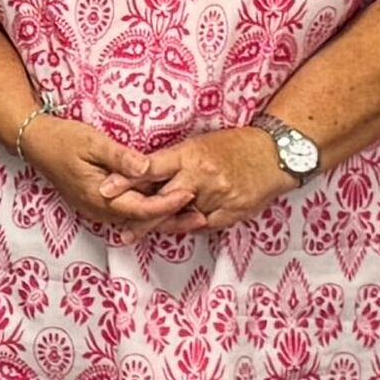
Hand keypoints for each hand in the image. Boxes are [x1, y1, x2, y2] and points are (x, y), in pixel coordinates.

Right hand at [13, 109, 193, 234]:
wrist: (35, 142)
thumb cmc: (63, 138)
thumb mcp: (93, 142)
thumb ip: (121, 158)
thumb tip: (147, 168)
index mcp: (99, 196)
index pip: (141, 208)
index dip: (168, 203)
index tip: (190, 194)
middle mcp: (98, 209)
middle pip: (142, 222)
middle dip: (172, 220)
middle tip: (202, 218)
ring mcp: (96, 209)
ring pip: (136, 221)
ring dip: (162, 219)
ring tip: (190, 216)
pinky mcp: (96, 204)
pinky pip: (127, 214)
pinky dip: (148, 213)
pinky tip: (163, 206)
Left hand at [126, 125, 297, 235]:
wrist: (273, 154)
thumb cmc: (232, 146)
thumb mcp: (198, 144)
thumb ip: (173, 162)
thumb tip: (142, 173)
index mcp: (189, 155)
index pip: (151, 168)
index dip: (127, 180)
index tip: (106, 189)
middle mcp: (201, 177)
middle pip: (163, 202)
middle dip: (140, 217)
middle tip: (120, 231)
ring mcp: (217, 197)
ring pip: (183, 218)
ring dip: (164, 224)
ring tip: (135, 234)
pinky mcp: (230, 213)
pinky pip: (203, 225)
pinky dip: (192, 225)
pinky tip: (183, 224)